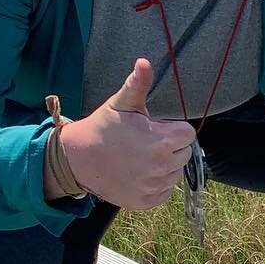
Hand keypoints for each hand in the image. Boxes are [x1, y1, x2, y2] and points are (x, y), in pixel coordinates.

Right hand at [57, 58, 198, 209]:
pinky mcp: (146, 201)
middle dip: (170, 147)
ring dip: (164, 166)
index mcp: (162, 141)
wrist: (77, 159)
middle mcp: (162, 167)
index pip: (187, 135)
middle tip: (145, 142)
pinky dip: (156, 184)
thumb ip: (138, 84)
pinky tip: (139, 173)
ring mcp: (154, 187)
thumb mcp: (121, 104)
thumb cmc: (103, 128)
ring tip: (140, 157)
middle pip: (184, 154)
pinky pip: (165, 191)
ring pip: (175, 173)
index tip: (154, 128)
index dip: (172, 129)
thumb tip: (144, 62)